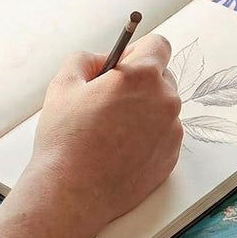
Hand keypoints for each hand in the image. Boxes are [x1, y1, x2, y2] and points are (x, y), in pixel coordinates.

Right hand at [28, 35, 183, 231]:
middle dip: (140, 82)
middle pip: (163, 77)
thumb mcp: (64, 84)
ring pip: (162, 108)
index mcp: (143, 76)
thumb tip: (103, 60)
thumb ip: (86, 59)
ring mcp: (172, 131)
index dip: (139, 51)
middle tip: (110, 100)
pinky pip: (163, 135)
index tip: (124, 64)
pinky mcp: (172, 157)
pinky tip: (119, 150)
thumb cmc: (66, 138)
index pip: (159, 45)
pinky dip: (147, 137)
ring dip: (144, 111)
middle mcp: (166, 101)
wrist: (73, 192)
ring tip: (111, 130)